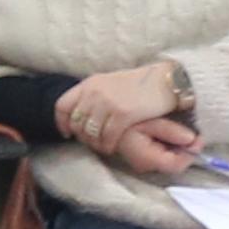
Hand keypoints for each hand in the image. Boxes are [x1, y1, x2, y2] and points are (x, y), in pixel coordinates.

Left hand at [56, 66, 203, 176]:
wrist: (167, 81)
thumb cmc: (142, 83)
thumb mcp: (112, 83)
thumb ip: (95, 95)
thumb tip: (84, 114)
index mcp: (90, 83)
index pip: (62, 106)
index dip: (62, 123)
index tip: (68, 133)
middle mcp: (95, 93)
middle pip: (77, 123)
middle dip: (83, 136)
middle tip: (93, 142)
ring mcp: (108, 104)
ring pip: (91, 134)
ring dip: (96, 144)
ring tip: (104, 146)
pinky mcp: (122, 115)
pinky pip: (107, 138)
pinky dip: (108, 146)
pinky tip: (113, 147)